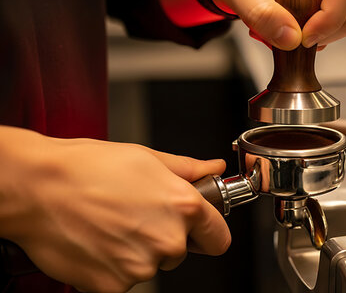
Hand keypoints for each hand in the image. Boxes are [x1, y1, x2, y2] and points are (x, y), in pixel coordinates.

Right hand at [0, 128, 228, 291]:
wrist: (36, 188)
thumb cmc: (86, 168)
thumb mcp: (146, 158)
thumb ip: (187, 170)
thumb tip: (212, 168)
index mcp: (183, 206)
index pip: (218, 237)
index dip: (207, 231)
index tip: (197, 229)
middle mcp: (168, 240)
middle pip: (180, 251)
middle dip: (162, 237)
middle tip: (133, 215)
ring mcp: (141, 266)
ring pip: (150, 265)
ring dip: (135, 251)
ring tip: (109, 224)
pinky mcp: (114, 285)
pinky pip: (123, 279)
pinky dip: (110, 266)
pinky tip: (96, 241)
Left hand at [204, 0, 345, 49]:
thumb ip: (260, 12)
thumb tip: (291, 40)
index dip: (330, 20)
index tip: (303, 38)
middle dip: (324, 32)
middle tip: (290, 35)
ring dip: (320, 36)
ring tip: (287, 27)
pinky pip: (338, 25)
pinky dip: (318, 35)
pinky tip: (294, 26)